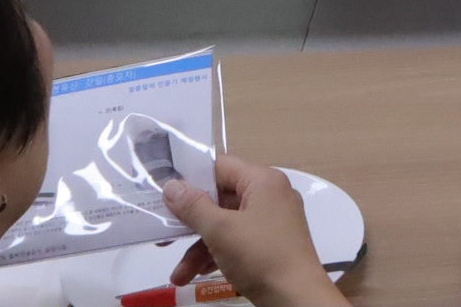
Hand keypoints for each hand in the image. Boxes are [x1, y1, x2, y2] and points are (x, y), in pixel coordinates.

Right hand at [163, 155, 340, 306]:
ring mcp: (272, 221)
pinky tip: (197, 274)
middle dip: (191, 223)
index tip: (164, 191)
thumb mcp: (221, 230)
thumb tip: (172, 185)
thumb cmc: (260, 255)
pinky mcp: (271, 245)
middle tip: (163, 236)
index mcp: (263, 181)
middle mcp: (269, 195)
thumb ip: (194, 207)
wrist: (297, 298)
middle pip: (221, 199)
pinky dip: (217, 255)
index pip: (221, 166)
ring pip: (226, 226)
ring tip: (178, 274)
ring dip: (199, 249)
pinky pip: (238, 241)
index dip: (192, 177)